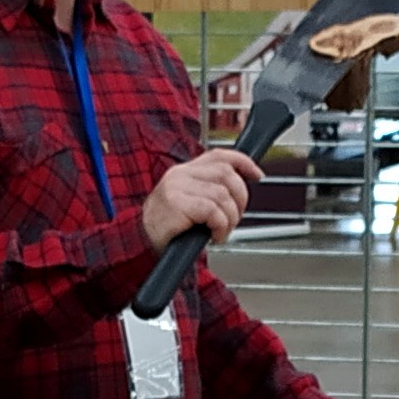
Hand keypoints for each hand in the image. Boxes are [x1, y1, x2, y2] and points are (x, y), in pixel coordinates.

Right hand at [140, 147, 259, 252]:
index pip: (220, 156)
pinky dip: (220, 226)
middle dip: (240, 198)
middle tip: (235, 218)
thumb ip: (210, 191)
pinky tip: (214, 236)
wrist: (140, 242)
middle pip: (226, 174)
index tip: (257, 175)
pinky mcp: (176, 203)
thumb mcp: (191, 203)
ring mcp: (177, 187)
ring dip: (230, 218)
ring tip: (221, 231)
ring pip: (222, 194)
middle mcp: (181, 174)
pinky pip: (212, 211)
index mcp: (186, 171)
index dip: (243, 163)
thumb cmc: (169, 227)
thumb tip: (240, 190)